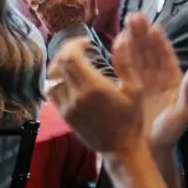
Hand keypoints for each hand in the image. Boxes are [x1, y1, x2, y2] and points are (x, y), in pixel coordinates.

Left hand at [47, 36, 144, 156]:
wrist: (121, 149)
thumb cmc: (132, 119)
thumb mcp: (135, 89)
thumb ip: (125, 62)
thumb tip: (120, 38)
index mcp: (93, 88)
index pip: (70, 57)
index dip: (75, 44)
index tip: (87, 42)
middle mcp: (76, 97)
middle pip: (59, 64)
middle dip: (67, 51)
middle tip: (79, 48)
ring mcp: (67, 108)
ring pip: (52, 78)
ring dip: (60, 65)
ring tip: (73, 61)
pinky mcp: (64, 116)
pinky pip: (52, 93)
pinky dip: (56, 80)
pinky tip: (69, 78)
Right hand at [118, 14, 187, 152]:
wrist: (150, 150)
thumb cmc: (169, 133)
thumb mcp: (182, 114)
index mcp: (173, 81)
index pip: (166, 56)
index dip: (160, 40)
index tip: (153, 25)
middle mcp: (158, 77)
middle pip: (150, 51)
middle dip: (143, 33)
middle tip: (135, 16)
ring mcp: (144, 81)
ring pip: (138, 55)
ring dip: (132, 39)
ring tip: (126, 22)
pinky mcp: (131, 86)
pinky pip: (127, 66)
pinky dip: (123, 54)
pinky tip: (118, 42)